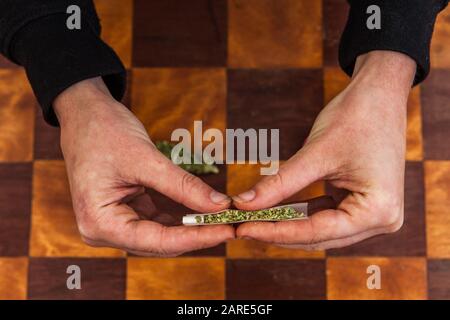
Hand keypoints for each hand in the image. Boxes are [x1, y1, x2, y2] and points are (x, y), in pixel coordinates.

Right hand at [54, 77, 233, 255]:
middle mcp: (103, 231)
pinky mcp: (124, 213)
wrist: (84, 114)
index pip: (158, 241)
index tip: (227, 230)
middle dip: (196, 234)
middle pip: (160, 243)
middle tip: (231, 224)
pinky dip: (180, 218)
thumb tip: (220, 205)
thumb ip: (184, 186)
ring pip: (161, 236)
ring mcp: (113, 224)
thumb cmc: (103, 132)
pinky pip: (157, 222)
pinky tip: (203, 212)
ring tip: (222, 219)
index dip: (196, 238)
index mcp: (100, 223)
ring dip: (190, 228)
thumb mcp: (146, 159)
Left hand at [233, 51, 415, 249]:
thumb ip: (278, 183)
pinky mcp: (363, 204)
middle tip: (242, 227)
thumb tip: (242, 204)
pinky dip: (301, 214)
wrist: (380, 94)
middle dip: (279, 231)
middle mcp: (382, 220)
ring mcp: (374, 214)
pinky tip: (275, 210)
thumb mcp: (315, 153)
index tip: (243, 229)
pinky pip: (326, 216)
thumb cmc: (356, 117)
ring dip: (288, 225)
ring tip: (253, 221)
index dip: (276, 232)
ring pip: (321, 230)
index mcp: (378, 211)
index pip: (317, 232)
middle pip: (319, 236)